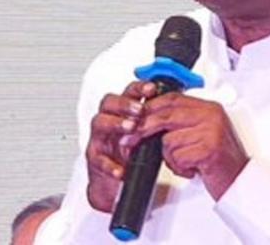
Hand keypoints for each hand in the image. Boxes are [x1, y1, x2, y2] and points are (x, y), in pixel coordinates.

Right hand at [85, 81, 156, 211]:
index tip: (152, 88)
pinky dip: (109, 164)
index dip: (139, 88)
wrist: (112, 181)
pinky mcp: (94, 158)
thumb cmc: (130, 152)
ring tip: (131, 128)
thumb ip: (153, 121)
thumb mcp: (144, 133)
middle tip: (140, 110)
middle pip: (109, 102)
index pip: (128, 93)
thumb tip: (175, 110)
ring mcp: (99, 138)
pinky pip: (98, 159)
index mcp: (122, 112)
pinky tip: (120, 169)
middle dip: (125, 103)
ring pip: (99, 123)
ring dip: (115, 123)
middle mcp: (108, 121)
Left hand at [138, 94, 248, 200]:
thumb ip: (181, 121)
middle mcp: (211, 115)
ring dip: (171, 157)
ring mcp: (211, 131)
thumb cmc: (219, 160)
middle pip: (166, 115)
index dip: (149, 107)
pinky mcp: (209, 149)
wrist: (240, 181)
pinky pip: (178, 156)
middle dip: (144, 128)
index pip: (172, 99)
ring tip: (186, 163)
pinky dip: (180, 167)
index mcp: (209, 108)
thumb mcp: (202, 133)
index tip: (133, 118)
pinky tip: (192, 170)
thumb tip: (149, 117)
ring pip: (169, 140)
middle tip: (130, 140)